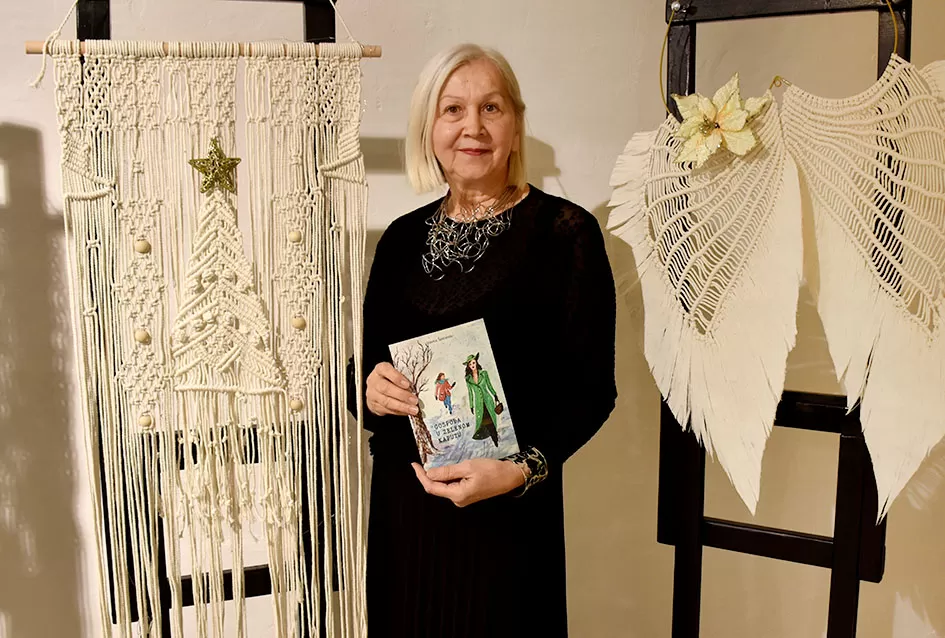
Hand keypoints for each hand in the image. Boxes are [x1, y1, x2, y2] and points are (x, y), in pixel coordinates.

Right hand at [366, 362, 418, 416]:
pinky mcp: (373, 405)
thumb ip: (404, 376)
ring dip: (402, 406)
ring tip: (413, 409)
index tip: (407, 384)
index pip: (385, 370)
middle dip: (402, 395)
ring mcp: (372, 394)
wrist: (377, 388)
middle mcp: (374, 381)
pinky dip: (398, 412)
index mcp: (380, 369)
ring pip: (386, 401)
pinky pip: (386, 410)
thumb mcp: (397, 372)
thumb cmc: (391, 378)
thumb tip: (417, 386)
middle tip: (414, 400)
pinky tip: (407, 412)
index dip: (396, 377)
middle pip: (386, 388)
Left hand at [411, 459, 525, 506]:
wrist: (509, 477)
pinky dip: (447, 476)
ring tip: (437, 461)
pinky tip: (447, 467)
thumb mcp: (467, 467)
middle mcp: (458, 499)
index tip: (414, 465)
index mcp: (457, 495)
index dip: (421, 476)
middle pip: (436, 488)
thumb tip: (429, 473)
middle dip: (428, 474)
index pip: (432, 487)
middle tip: (423, 460)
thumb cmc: (492, 471)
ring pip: (443, 486)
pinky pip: (451, 485)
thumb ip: (447, 471)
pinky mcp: (466, 493)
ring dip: (438, 475)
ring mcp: (462, 498)